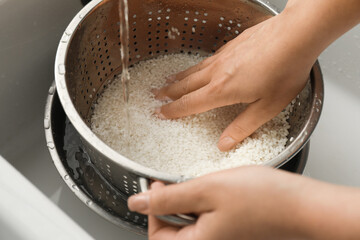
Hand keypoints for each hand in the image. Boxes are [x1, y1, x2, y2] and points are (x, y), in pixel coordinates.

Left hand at [128, 166, 359, 239]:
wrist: (302, 204)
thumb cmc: (262, 199)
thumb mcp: (206, 190)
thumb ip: (168, 198)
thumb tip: (136, 203)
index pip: (157, 235)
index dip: (152, 207)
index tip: (157, 183)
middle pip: (172, 230)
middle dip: (170, 203)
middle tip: (178, 181)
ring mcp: (221, 237)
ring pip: (189, 221)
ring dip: (187, 200)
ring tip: (199, 182)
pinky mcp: (230, 228)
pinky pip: (206, 217)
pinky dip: (203, 202)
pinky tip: (214, 187)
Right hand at [153, 13, 315, 151]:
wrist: (295, 35)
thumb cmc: (285, 70)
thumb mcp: (267, 107)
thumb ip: (243, 126)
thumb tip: (224, 144)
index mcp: (223, 90)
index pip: (190, 104)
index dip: (173, 110)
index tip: (160, 113)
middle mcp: (217, 72)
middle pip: (186, 84)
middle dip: (169, 92)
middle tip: (155, 96)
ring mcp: (223, 56)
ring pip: (194, 70)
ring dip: (178, 78)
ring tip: (167, 81)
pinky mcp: (231, 45)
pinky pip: (206, 59)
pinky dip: (195, 66)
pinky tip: (198, 66)